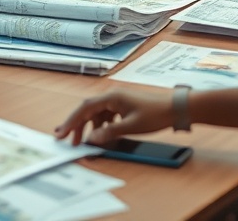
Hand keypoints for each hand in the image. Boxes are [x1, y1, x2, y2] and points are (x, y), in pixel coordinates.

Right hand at [54, 88, 175, 146]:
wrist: (175, 108)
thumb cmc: (155, 114)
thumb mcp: (131, 126)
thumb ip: (109, 132)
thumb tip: (91, 139)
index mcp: (112, 97)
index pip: (85, 108)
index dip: (72, 121)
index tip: (62, 133)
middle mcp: (112, 96)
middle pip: (89, 110)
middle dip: (78, 125)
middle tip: (69, 140)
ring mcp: (118, 100)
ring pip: (97, 113)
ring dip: (90, 127)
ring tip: (85, 141)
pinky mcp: (124, 105)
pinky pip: (107, 115)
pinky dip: (101, 125)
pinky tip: (102, 135)